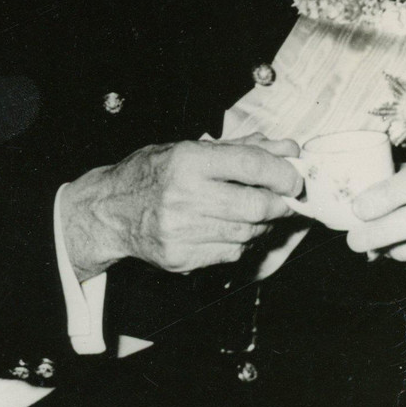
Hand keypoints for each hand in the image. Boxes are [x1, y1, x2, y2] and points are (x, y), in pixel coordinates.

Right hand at [60, 136, 301, 281]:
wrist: (110, 210)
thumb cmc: (153, 172)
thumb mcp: (192, 148)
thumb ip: (244, 149)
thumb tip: (287, 148)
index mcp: (187, 160)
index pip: (250, 165)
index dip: (282, 173)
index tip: (294, 177)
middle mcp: (184, 196)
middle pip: (255, 206)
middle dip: (279, 203)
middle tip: (285, 197)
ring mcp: (182, 231)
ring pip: (248, 233)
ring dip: (263, 223)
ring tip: (257, 211)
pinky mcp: (182, 258)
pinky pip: (231, 253)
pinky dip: (243, 241)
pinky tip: (234, 228)